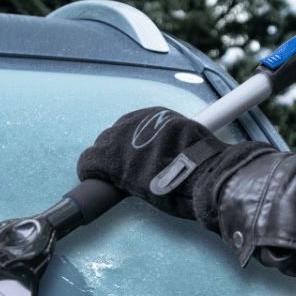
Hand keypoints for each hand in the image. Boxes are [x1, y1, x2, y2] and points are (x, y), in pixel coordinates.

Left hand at [76, 107, 274, 230]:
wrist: (207, 175)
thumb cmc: (206, 169)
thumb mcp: (190, 144)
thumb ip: (173, 144)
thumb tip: (170, 157)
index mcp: (159, 116)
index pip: (132, 126)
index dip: (128, 146)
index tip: (130, 160)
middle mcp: (139, 121)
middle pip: (112, 135)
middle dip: (113, 154)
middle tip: (118, 172)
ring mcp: (124, 138)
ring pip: (99, 147)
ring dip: (100, 163)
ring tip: (104, 178)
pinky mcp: (112, 157)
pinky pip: (89, 162)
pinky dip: (88, 172)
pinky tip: (89, 179)